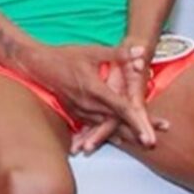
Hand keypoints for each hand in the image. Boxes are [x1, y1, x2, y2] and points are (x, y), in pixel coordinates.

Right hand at [22, 43, 156, 152]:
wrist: (39, 65)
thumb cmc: (67, 56)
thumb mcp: (94, 52)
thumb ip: (119, 54)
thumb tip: (140, 51)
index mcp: (95, 89)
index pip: (121, 109)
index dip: (137, 122)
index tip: (150, 135)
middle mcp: (88, 104)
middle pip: (117, 124)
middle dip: (136, 132)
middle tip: (154, 142)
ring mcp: (80, 111)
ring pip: (105, 129)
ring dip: (124, 135)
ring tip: (143, 141)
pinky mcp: (75, 114)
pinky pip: (94, 128)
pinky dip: (108, 135)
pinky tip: (120, 140)